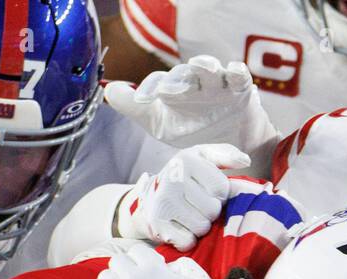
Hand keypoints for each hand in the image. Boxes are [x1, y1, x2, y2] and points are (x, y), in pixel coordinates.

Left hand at [105, 55, 279, 163]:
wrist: (226, 145)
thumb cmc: (191, 128)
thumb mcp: (159, 123)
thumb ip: (134, 108)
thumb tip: (107, 91)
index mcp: (172, 89)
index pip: (158, 83)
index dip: (149, 89)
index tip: (142, 101)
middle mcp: (192, 82)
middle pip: (183, 74)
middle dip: (176, 80)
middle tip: (168, 90)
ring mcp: (216, 84)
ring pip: (209, 69)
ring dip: (205, 65)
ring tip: (201, 66)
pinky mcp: (239, 89)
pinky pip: (238, 76)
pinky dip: (236, 72)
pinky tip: (232, 72)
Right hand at [118, 143, 248, 250]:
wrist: (146, 199)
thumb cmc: (182, 178)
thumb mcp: (201, 158)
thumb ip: (225, 155)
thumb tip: (245, 160)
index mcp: (186, 161)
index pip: (222, 189)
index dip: (219, 195)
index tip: (205, 192)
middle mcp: (172, 179)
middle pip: (213, 210)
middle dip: (209, 212)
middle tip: (196, 206)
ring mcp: (163, 203)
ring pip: (202, 228)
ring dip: (199, 227)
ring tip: (188, 217)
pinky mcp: (157, 225)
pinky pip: (188, 242)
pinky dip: (187, 240)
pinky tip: (179, 228)